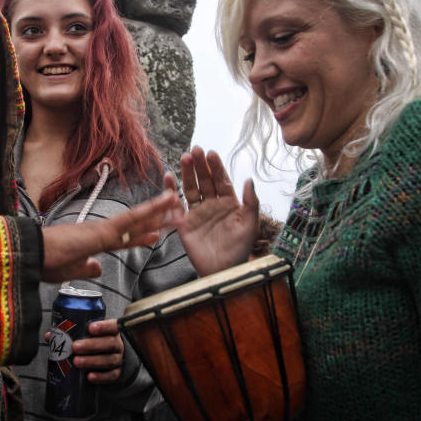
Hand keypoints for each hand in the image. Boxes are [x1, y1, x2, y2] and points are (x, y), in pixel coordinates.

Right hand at [40, 189, 178, 282]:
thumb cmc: (44, 263)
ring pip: (136, 218)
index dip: (141, 237)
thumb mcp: (70, 272)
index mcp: (93, 243)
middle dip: (156, 220)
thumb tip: (98, 267)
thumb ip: (86, 269)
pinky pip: (130, 220)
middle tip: (176, 210)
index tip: (156, 234)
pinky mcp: (101, 231)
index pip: (123, 239)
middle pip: (134, 226)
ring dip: (158, 209)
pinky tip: (162, 205)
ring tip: (176, 199)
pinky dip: (148, 212)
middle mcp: (100, 232)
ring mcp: (101, 230)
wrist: (31, 255)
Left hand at [75, 319, 124, 384]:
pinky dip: (100, 377)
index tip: (90, 328)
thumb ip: (77, 333)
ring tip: (77, 361)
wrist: (109, 358)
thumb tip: (53, 336)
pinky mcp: (117, 373)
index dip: (104, 327)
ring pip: (109, 360)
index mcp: (113, 332)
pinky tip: (89, 376)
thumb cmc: (96, 342)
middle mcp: (118, 345)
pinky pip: (111, 376)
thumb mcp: (91, 334)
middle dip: (92, 345)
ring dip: (92, 361)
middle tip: (75, 347)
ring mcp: (118, 360)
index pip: (113, 326)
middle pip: (110, 343)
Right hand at [165, 147, 260, 275]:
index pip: (222, 180)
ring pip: (191, 188)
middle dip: (200, 166)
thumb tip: (249, 179)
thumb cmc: (239, 249)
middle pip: (205, 181)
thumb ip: (251, 202)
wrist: (223, 271)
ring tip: (184, 157)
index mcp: (229, 203)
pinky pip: (177, 204)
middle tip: (195, 150)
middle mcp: (213, 205)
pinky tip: (169, 177)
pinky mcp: (185, 222)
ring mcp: (198, 213)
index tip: (211, 154)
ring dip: (187, 173)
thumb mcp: (250, 224)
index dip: (216, 167)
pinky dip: (172, 190)